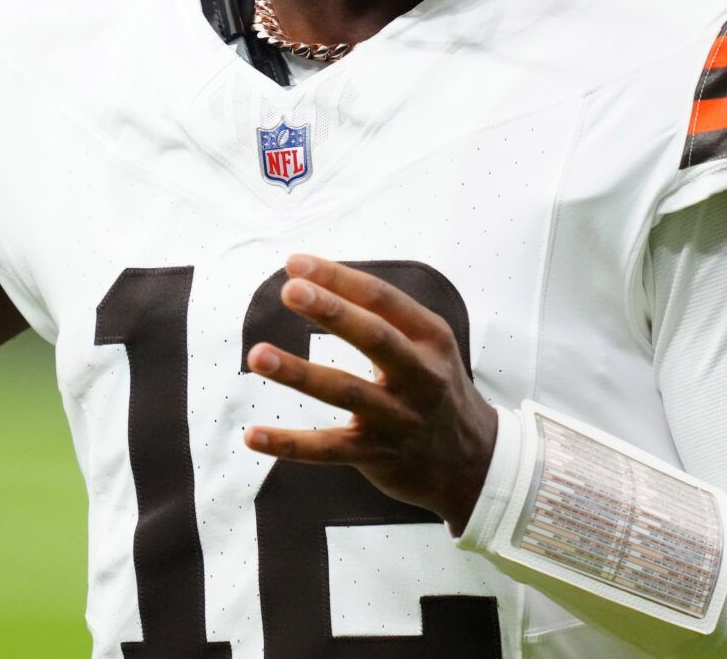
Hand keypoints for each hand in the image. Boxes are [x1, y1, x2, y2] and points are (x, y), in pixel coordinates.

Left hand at [243, 255, 498, 534]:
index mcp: (430, 338)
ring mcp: (399, 418)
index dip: (339, 278)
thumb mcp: (429, 344)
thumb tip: (314, 278)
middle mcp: (420, 375)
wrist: (474, 463)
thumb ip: (383, 315)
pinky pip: (328, 450)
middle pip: (374, 337)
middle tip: (290, 290)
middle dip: (331, 311)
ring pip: (345, 392)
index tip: (296, 263)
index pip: (382, 299)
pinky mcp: (378, 455)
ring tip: (257, 355)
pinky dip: (289, 444)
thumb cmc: (436, 387)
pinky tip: (253, 434)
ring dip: (299, 373)